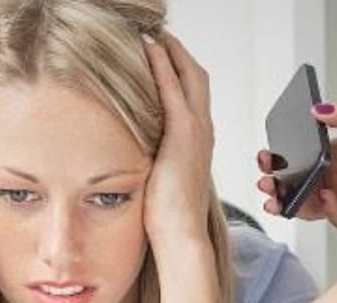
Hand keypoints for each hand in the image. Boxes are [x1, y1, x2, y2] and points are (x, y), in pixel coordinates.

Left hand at [141, 32, 214, 247]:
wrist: (180, 233)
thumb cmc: (167, 217)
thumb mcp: (160, 180)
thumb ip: (154, 161)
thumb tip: (134, 157)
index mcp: (198, 142)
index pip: (193, 96)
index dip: (180, 72)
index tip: (163, 55)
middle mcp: (203, 131)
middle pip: (197, 78)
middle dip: (179, 54)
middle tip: (160, 35)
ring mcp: (196, 130)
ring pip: (189, 76)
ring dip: (172, 52)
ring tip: (154, 35)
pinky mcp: (184, 133)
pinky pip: (174, 88)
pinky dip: (163, 65)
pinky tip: (149, 49)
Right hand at [257, 101, 336, 230]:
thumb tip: (320, 108)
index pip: (300, 160)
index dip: (280, 162)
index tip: (266, 159)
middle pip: (300, 187)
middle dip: (279, 187)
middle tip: (267, 185)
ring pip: (312, 206)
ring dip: (295, 204)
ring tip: (283, 200)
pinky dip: (329, 211)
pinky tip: (327, 200)